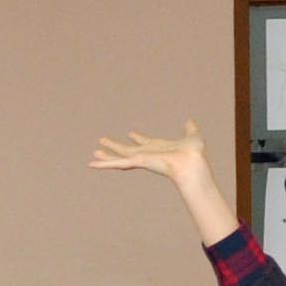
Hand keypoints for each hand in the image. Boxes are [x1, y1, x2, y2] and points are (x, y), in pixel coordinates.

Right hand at [92, 124, 239, 248]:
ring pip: (119, 157)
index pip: (145, 142)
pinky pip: (116, 163)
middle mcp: (148, 155)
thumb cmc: (194, 154)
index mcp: (158, 148)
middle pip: (127, 150)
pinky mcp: (136, 162)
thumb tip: (190, 121)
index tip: (131, 133)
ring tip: (93, 154)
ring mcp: (141, 159)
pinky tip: (91, 163)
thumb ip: (190, 129)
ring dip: (106, 156)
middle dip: (116, 146)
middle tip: (103, 142)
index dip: (138, 138)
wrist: (191, 163)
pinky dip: (103, 164)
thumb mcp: (192, 136)